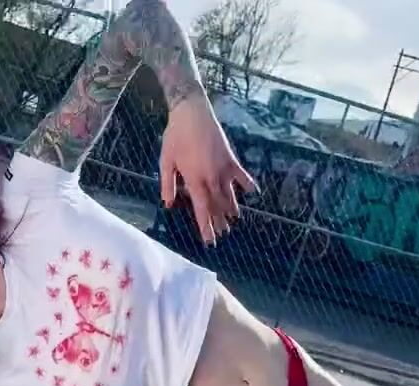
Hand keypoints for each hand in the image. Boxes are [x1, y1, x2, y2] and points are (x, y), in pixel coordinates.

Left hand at [159, 94, 255, 244]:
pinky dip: (247, 183)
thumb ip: (167, 184)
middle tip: (221, 235)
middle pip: (217, 206)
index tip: (209, 241)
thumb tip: (168, 204)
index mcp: (194, 179)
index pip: (202, 209)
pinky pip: (241, 174)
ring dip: (231, 209)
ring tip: (233, 222)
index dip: (206, 226)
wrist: (191, 110)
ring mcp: (222, 167)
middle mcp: (211, 177)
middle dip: (219, 222)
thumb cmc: (175, 135)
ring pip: (229, 194)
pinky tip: (253, 192)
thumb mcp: (165, 161)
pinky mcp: (230, 157)